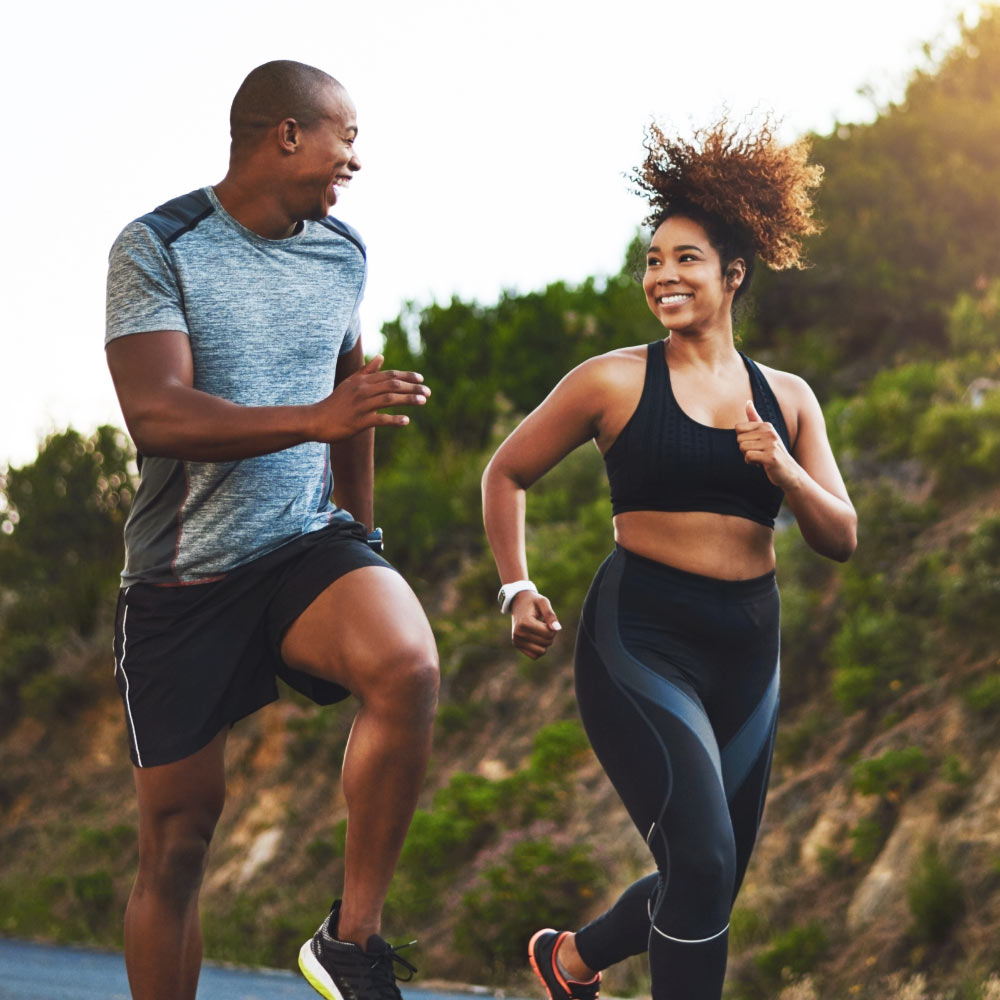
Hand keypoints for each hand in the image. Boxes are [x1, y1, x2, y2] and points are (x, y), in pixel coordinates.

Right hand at [313, 355, 430, 440]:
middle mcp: (363, 391)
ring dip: (408, 399)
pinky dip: (394, 419)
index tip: (421, 379)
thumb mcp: (350, 383)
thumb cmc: (335, 402)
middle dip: (413, 387)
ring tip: (423, 401)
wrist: (317, 420)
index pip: (389, 375)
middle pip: (393, 385)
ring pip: (389, 399)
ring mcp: (361, 405)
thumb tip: (381, 357)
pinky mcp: (359, 421)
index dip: (407, 376)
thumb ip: (367, 370)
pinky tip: (406, 421)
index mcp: (363, 381)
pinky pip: (380, 419)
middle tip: (428, 392)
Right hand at [510, 591, 561, 659]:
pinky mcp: (517, 645)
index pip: (548, 633)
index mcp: (524, 623)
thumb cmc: (533, 602)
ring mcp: (517, 641)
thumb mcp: (543, 602)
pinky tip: (536, 637)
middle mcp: (518, 634)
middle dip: (550, 633)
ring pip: (541, 651)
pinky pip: (535, 656)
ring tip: (540, 630)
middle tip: (544, 623)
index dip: (553, 627)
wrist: (518, 602)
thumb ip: (550, 615)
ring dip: (545, 642)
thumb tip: (557, 629)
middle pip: (546, 642)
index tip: (548, 619)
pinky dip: (539, 648)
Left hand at [735, 400, 800, 490]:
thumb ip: (755, 418)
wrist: (789, 473)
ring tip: (761, 458)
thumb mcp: (765, 434)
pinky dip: (751, 462)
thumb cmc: (773, 453)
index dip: (742, 439)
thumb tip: (747, 402)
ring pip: (743, 448)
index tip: (754, 444)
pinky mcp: (771, 457)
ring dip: (748, 457)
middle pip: (739, 439)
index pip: (738, 428)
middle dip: (744, 449)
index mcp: (766, 425)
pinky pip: (748, 457)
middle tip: (758, 453)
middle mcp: (769, 432)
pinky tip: (761, 464)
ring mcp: (771, 444)